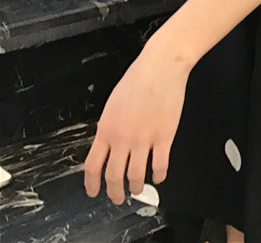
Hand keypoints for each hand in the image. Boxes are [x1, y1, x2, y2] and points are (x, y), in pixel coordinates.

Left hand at [83, 47, 189, 203]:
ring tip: (138, 189)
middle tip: (118, 197)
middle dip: (114, 191)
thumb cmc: (138, 78)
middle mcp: (122, 139)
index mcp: (106, 129)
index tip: (94, 191)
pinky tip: (159, 176)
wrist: (161, 67)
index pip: (93, 166)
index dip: (92, 183)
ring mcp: (144, 139)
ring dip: (136, 187)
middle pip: (114, 176)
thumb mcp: (114, 103)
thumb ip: (110, 126)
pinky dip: (159, 175)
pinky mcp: (164, 137)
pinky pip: (160, 165)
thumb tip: (110, 143)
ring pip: (136, 176)